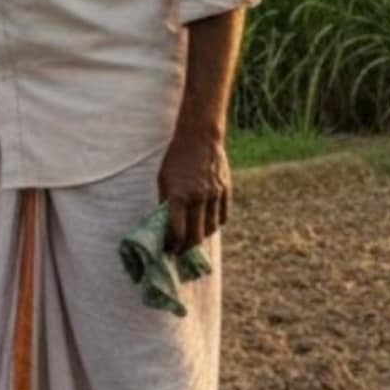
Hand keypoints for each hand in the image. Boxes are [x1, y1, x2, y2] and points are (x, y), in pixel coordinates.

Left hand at [157, 128, 230, 254]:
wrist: (199, 138)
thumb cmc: (176, 158)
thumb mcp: (163, 179)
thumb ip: (166, 202)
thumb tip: (165, 224)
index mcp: (178, 195)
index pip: (177, 231)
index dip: (173, 245)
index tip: (169, 250)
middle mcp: (198, 198)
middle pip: (196, 235)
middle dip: (187, 248)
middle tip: (181, 251)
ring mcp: (214, 195)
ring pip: (211, 229)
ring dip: (202, 237)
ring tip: (194, 238)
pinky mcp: (226, 191)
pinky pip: (223, 217)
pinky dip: (216, 225)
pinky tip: (208, 225)